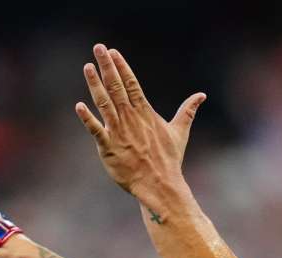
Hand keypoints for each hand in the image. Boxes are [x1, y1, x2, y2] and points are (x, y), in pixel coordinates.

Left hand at [75, 44, 205, 208]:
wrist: (160, 185)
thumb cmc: (169, 160)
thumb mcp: (180, 132)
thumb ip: (187, 110)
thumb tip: (202, 95)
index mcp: (145, 113)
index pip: (132, 84)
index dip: (122, 67)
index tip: (113, 52)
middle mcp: (131, 119)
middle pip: (117, 87)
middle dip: (107, 67)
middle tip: (98, 48)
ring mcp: (119, 132)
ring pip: (104, 103)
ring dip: (95, 84)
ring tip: (87, 67)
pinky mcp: (109, 147)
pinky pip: (96, 130)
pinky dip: (88, 118)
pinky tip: (79, 106)